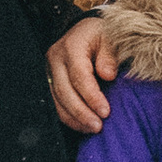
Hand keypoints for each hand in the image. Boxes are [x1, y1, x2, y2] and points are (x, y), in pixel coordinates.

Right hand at [47, 17, 120, 134]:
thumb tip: (107, 75)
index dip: (92, 96)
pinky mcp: (50, 81)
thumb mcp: (111, 38)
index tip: (106, 112)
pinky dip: (68, 117)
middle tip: (98, 126)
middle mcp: (56, 59)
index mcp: (72, 47)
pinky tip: (82, 125)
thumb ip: (110, 55)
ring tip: (93, 129)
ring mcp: (49, 71)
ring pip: (56, 100)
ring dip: (74, 118)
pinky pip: (55, 103)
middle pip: (64, 91)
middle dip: (81, 112)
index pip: (79, 76)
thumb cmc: (102, 36)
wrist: (87, 32)